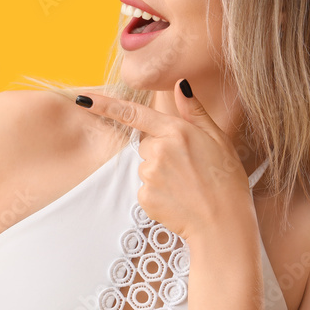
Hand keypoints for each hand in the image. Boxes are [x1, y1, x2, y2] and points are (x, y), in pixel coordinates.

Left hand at [75, 78, 255, 241]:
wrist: (224, 225)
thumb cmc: (226, 181)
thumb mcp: (218, 139)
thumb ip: (194, 111)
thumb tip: (180, 84)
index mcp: (177, 131)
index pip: (133, 113)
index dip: (105, 104)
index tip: (83, 98)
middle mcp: (159, 150)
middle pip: (147, 145)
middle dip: (162, 153)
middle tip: (189, 169)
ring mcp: (150, 174)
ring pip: (146, 167)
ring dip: (161, 175)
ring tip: (187, 186)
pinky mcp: (145, 196)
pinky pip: (145, 189)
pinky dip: (159, 194)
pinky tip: (178, 200)